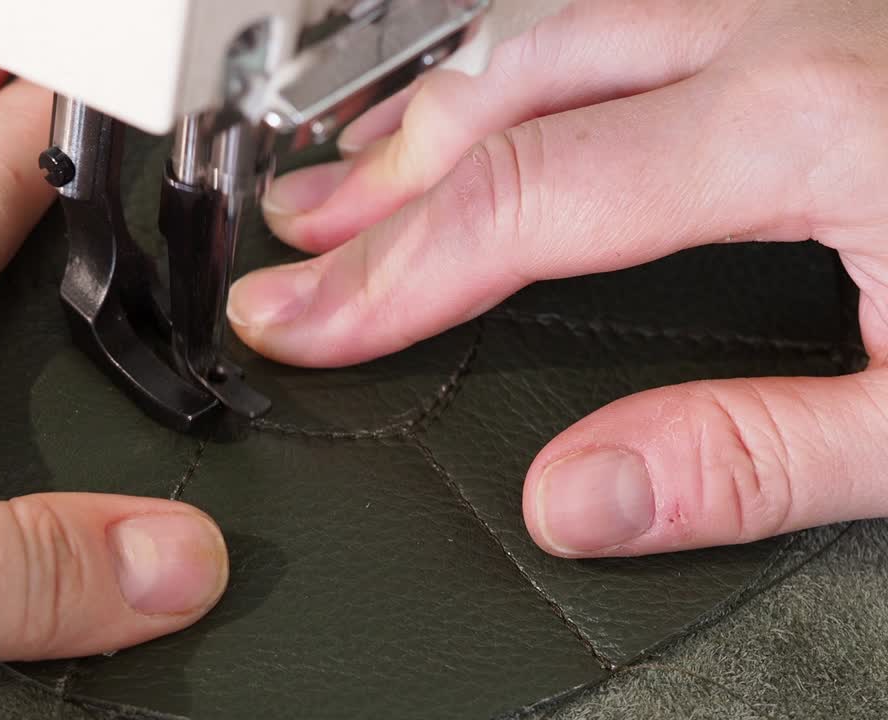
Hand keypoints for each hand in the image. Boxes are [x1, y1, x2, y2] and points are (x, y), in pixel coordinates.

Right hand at [228, 0, 887, 557]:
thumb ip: (754, 459)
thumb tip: (575, 499)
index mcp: (805, 122)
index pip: (524, 196)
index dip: (390, 274)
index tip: (301, 327)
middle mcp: (782, 31)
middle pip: (506, 98)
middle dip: (378, 194)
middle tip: (290, 263)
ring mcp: (792, 5)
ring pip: (545, 33)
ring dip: (427, 118)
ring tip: (344, 182)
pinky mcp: (811, 14)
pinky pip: (613, 19)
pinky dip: (515, 73)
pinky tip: (484, 105)